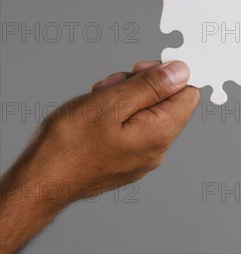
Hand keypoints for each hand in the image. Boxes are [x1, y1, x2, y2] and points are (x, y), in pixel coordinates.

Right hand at [1, 60, 199, 253]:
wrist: (39, 183)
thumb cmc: (69, 145)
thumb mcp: (112, 102)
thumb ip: (152, 86)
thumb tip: (182, 71)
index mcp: (160, 133)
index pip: (188, 94)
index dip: (168, 75)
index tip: (140, 70)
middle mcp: (158, 149)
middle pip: (167, 102)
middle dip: (141, 85)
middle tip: (112, 85)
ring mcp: (142, 157)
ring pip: (147, 114)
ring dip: (125, 98)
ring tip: (97, 99)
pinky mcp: (127, 160)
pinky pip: (134, 129)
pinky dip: (118, 115)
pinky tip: (96, 114)